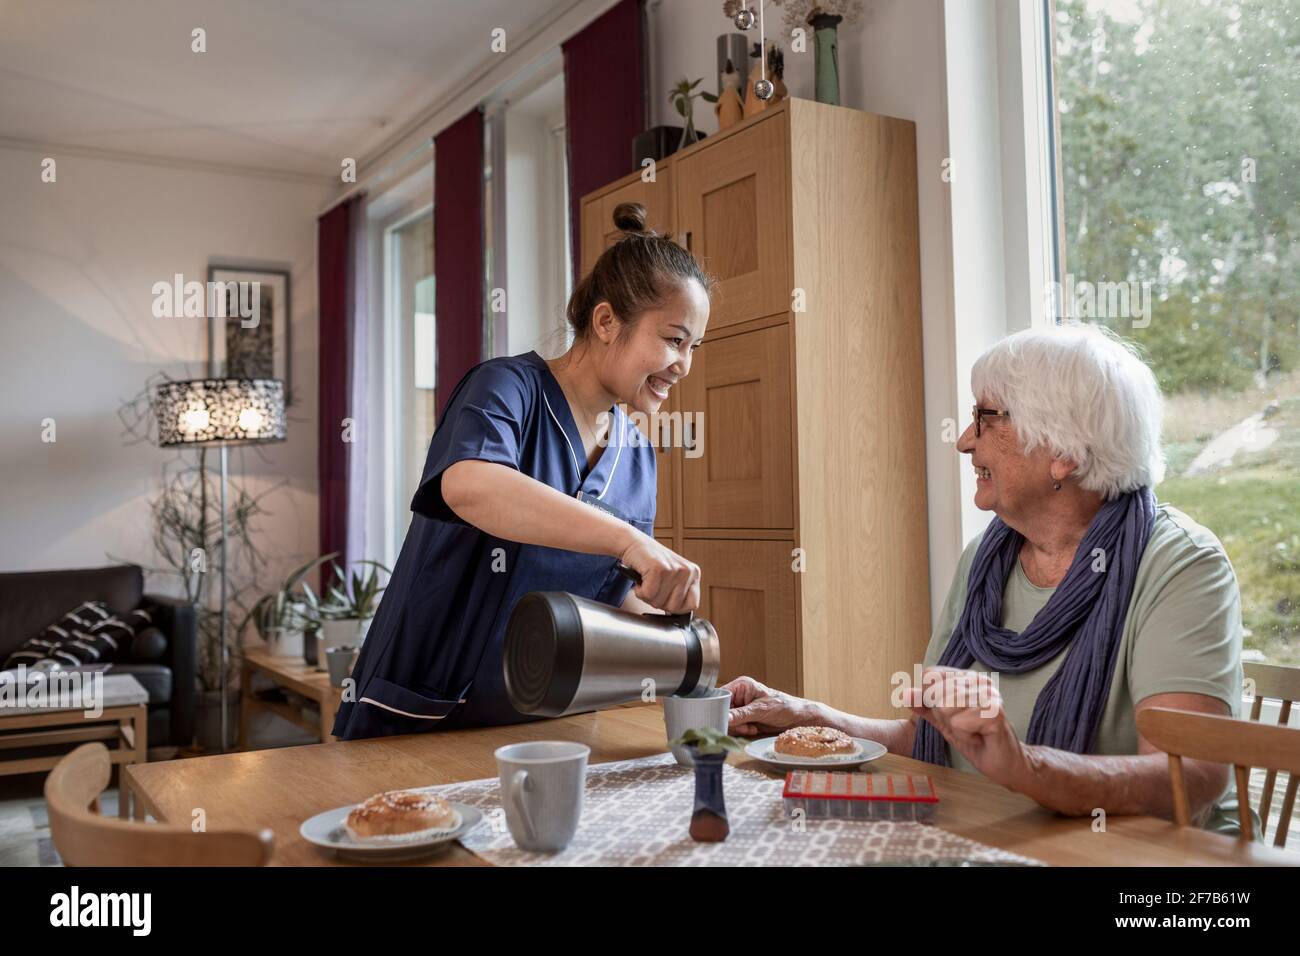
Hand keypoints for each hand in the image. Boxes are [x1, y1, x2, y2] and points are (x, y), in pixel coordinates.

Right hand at [618, 534, 699, 614]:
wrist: (633, 543)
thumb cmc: (650, 563)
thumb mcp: (672, 578)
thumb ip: (679, 594)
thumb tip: (678, 617)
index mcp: (694, 574)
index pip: (692, 605)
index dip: (676, 607)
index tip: (666, 597)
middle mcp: (687, 571)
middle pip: (674, 607)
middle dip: (659, 601)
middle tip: (653, 586)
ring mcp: (674, 569)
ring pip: (659, 603)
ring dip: (647, 595)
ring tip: (647, 580)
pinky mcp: (659, 569)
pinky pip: (648, 595)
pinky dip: (640, 591)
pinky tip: (641, 578)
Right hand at [724, 676, 816, 736]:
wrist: (798, 719)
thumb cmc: (784, 707)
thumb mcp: (761, 710)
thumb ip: (741, 714)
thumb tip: (724, 718)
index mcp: (742, 686)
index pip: (722, 696)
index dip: (721, 708)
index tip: (725, 719)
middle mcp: (740, 695)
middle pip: (722, 710)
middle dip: (732, 721)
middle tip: (744, 726)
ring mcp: (742, 707)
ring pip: (727, 720)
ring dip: (738, 727)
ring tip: (751, 727)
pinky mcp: (745, 718)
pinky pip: (735, 726)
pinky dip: (742, 730)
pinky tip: (752, 729)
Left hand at [907, 666, 1028, 786]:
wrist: (1005, 763)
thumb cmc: (976, 739)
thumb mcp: (944, 721)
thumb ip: (925, 706)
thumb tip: (904, 693)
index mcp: (966, 677)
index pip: (930, 675)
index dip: (930, 698)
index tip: (949, 713)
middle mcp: (979, 681)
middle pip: (935, 693)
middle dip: (944, 717)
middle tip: (965, 726)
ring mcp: (989, 694)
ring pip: (945, 707)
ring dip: (956, 728)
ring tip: (973, 731)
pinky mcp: (995, 712)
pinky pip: (959, 723)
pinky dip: (965, 736)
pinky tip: (980, 737)